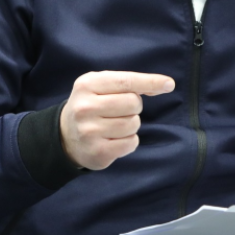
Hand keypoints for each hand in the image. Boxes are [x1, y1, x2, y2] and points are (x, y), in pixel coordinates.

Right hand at [59, 71, 174, 169]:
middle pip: (133, 104)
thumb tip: (165, 85)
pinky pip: (131, 143)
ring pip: (133, 124)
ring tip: (115, 125)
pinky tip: (114, 139)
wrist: (65, 135)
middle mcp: (84, 107)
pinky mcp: (96, 152)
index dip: (150, 81)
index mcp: (87, 84)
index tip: (169, 84)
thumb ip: (131, 83)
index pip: (126, 81)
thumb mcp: (103, 86)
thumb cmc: (93, 104)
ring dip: (131, 125)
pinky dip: (129, 141)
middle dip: (134, 107)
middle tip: (120, 110)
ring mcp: (88, 131)